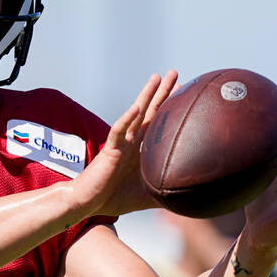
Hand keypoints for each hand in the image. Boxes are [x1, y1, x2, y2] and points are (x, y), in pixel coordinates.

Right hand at [73, 70, 177, 216]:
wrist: (87, 202)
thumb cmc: (113, 199)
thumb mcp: (146, 196)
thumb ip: (165, 194)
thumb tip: (188, 200)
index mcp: (140, 149)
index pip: (158, 123)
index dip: (169, 107)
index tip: (183, 91)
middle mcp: (132, 141)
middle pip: (150, 111)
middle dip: (162, 92)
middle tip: (174, 73)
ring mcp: (121, 143)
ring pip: (135, 114)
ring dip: (146, 95)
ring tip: (157, 77)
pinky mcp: (110, 150)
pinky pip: (119, 131)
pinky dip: (127, 119)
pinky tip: (135, 108)